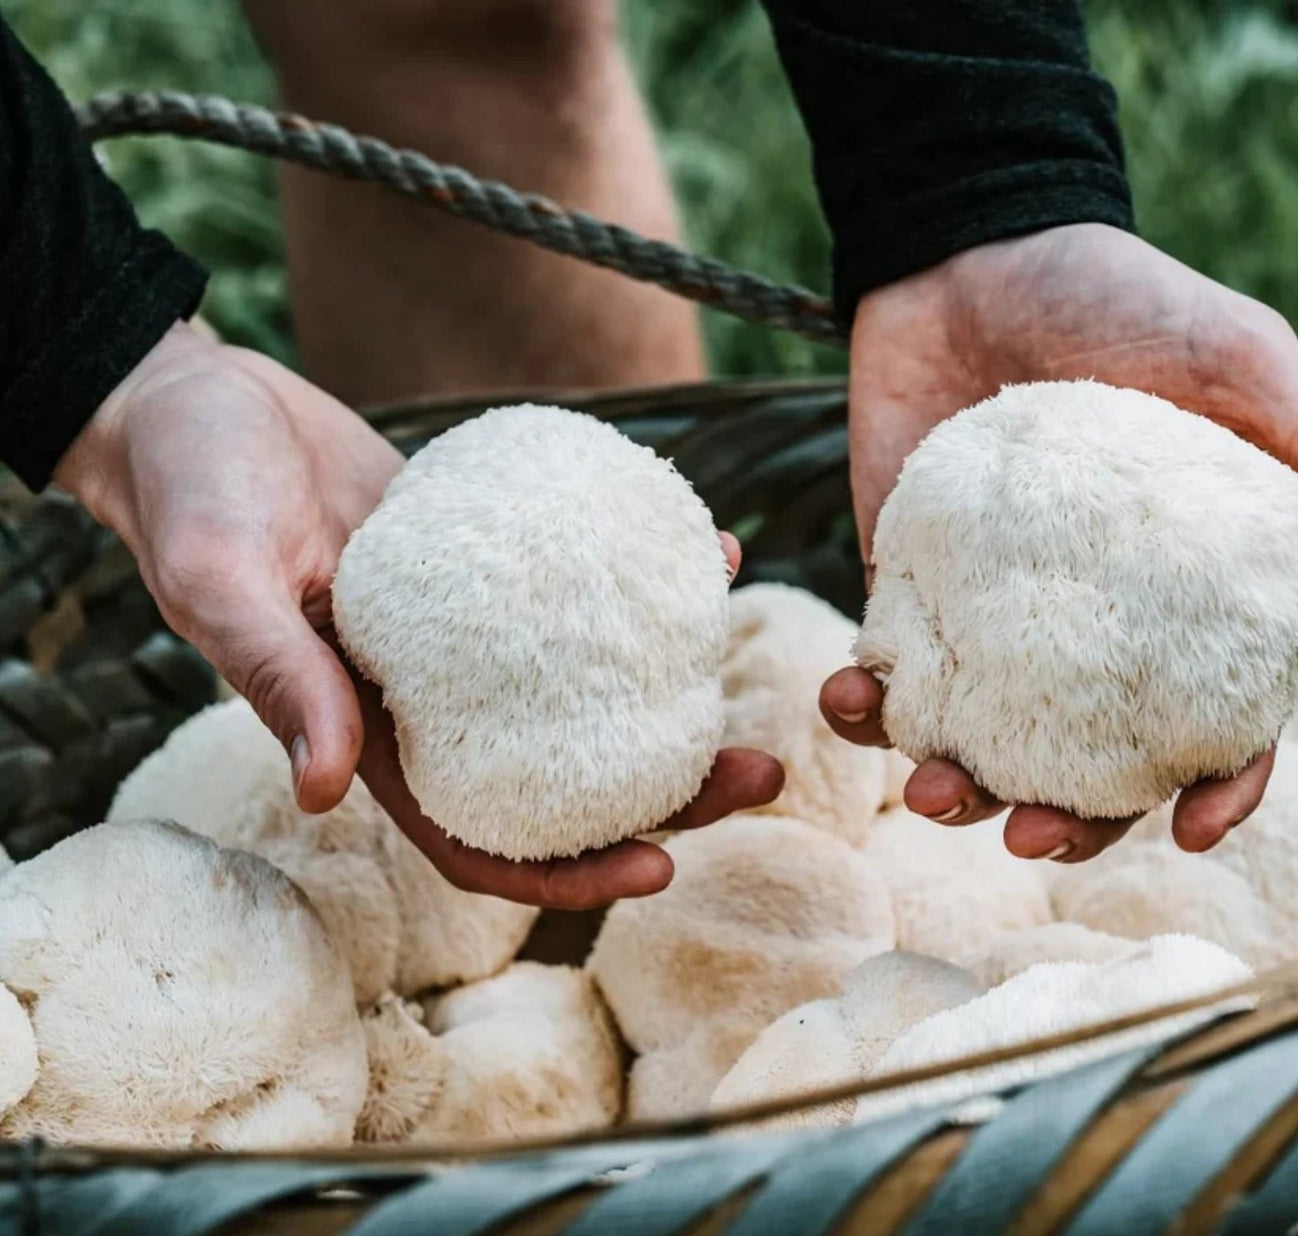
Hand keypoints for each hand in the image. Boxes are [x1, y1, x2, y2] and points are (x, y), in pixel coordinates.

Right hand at [56, 321, 781, 907]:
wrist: (200, 407)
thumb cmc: (190, 493)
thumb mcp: (223, 579)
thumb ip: (278, 677)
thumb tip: (329, 790)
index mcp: (369, 735)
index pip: (480, 838)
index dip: (567, 873)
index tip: (661, 868)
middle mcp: (433, 699)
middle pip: (565, 778)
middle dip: (665, 796)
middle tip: (760, 774)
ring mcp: (470, 633)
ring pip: (586, 688)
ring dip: (672, 692)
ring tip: (754, 661)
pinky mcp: (491, 562)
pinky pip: (580, 583)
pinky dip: (644, 573)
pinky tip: (711, 547)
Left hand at [822, 224, 1297, 860]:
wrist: (970, 252)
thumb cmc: (1117, 298)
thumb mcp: (1230, 361)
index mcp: (1184, 593)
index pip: (1216, 715)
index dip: (1220, 784)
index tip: (1199, 834)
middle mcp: (1091, 623)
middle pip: (1090, 760)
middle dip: (1065, 822)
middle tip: (1028, 838)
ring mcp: (996, 614)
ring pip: (985, 739)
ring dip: (958, 784)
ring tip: (937, 787)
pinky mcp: (908, 587)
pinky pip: (889, 669)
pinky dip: (866, 701)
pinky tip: (849, 698)